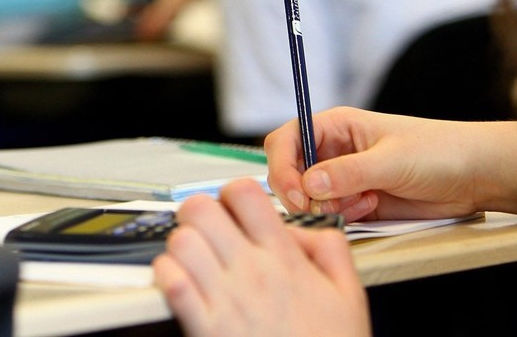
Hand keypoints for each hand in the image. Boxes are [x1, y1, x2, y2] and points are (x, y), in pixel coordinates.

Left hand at [153, 178, 369, 336]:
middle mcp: (250, 272)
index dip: (233, 193)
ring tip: (194, 258)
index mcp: (283, 258)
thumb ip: (329, 247)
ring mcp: (224, 299)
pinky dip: (167, 276)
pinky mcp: (203, 327)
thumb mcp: (349, 292)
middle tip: (207, 229)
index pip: (243, 193)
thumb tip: (299, 227)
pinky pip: (169, 283)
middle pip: (200, 209)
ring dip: (182, 244)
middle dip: (198, 212)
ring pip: (180, 241)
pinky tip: (181, 283)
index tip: (234, 209)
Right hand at [265, 107, 516, 220]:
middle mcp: (334, 149)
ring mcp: (344, 177)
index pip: (287, 140)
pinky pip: (332, 213)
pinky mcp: (356, 201)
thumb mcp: (392, 160)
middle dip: (301, 193)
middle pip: (291, 171)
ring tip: (363, 203)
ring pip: (309, 197)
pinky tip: (371, 208)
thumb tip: (308, 183)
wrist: (475, 176)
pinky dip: (343, 216)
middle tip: (323, 208)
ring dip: (327, 206)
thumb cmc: (439, 152)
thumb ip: (347, 173)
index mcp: (335, 126)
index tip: (296, 193)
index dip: (281, 166)